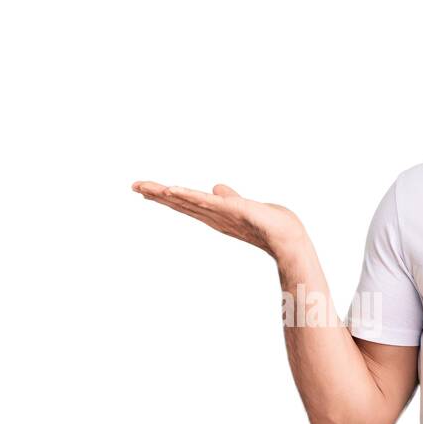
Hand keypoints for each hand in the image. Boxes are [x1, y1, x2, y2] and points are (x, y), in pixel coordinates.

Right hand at [131, 180, 306, 258]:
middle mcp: (213, 216)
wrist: (288, 237)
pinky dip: (188, 196)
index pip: (184, 202)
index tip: (144, 189)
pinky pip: (206, 202)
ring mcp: (220, 214)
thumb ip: (228, 197)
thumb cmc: (270, 225)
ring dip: (166, 194)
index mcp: (214, 214)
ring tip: (146, 187)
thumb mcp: (244, 206)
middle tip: (134, 186)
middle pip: (179, 202)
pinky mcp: (231, 210)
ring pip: (187, 201)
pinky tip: (172, 189)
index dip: (164, 195)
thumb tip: (216, 187)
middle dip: (156, 194)